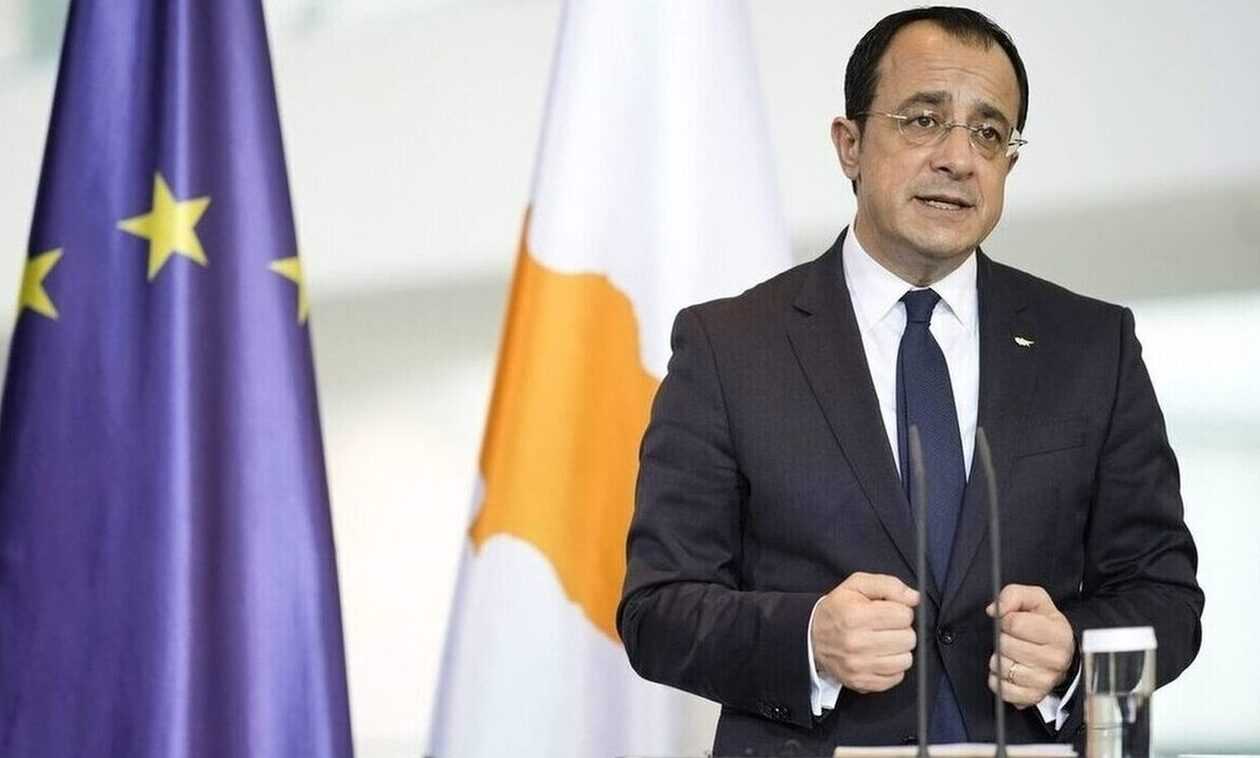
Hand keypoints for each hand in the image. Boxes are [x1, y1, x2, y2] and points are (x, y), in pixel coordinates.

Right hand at [810, 572, 919, 692]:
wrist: (812, 637)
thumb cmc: (838, 609)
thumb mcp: (857, 585)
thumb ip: (888, 585)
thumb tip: (914, 598)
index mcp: (857, 615)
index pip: (904, 615)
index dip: (900, 610)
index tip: (889, 611)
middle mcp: (857, 642)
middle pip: (908, 638)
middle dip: (901, 630)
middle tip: (886, 627)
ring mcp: (859, 666)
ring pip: (905, 660)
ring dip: (899, 650)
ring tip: (884, 642)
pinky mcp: (862, 682)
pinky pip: (896, 678)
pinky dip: (893, 667)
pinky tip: (880, 656)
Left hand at [985, 584, 1075, 708]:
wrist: (1060, 651)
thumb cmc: (1044, 623)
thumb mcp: (1034, 600)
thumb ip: (1013, 595)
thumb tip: (996, 610)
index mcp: (1058, 633)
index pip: (1014, 623)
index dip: (1006, 619)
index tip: (1011, 622)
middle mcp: (1056, 659)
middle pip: (1006, 645)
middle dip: (1002, 639)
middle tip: (1012, 639)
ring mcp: (1046, 680)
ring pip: (1002, 667)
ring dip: (999, 659)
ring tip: (1010, 654)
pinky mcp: (1034, 696)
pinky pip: (1003, 690)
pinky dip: (998, 680)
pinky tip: (1007, 671)